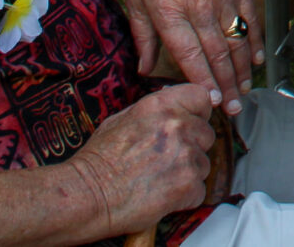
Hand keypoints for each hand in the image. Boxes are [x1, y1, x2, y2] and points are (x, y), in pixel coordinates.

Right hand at [67, 84, 218, 238]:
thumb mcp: (122, 119)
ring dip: (188, 173)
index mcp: (162, 105)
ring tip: (159, 179)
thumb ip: (155, 111)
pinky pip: (199, 190)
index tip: (192, 123)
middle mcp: (178, 126)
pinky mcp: (188, 184)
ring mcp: (185, 155)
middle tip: (166, 160)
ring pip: (204, 163)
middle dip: (192, 147)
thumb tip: (173, 107)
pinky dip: (185, 196)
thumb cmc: (98, 161)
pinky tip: (162, 195)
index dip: (198, 113)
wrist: (86, 195)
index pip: (202, 97)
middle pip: (207, 133)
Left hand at [115, 0, 261, 115]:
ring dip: (244, 68)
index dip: (203, 84)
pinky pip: (250, 15)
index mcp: (169, 10)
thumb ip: (143, 35)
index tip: (211, 105)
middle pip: (218, 54)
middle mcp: (198, 4)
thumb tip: (146, 70)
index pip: (191, 57)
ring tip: (246, 91)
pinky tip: (258, 57)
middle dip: (227, 86)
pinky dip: (256, 38)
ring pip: (238, 38)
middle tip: (233, 110)